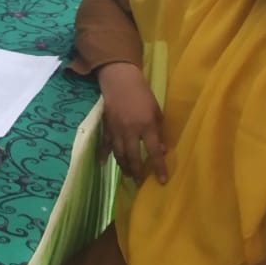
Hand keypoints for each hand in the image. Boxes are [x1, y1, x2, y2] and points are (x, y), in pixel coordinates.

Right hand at [96, 62, 166, 183]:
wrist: (120, 81)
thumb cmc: (142, 94)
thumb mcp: (156, 111)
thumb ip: (159, 131)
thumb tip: (162, 150)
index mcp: (146, 125)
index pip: (154, 151)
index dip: (159, 167)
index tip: (161, 180)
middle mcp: (131, 130)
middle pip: (133, 157)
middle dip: (137, 172)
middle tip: (139, 182)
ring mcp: (116, 130)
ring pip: (119, 154)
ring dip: (123, 166)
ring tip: (127, 175)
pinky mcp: (107, 127)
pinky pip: (105, 144)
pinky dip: (104, 154)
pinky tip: (103, 163)